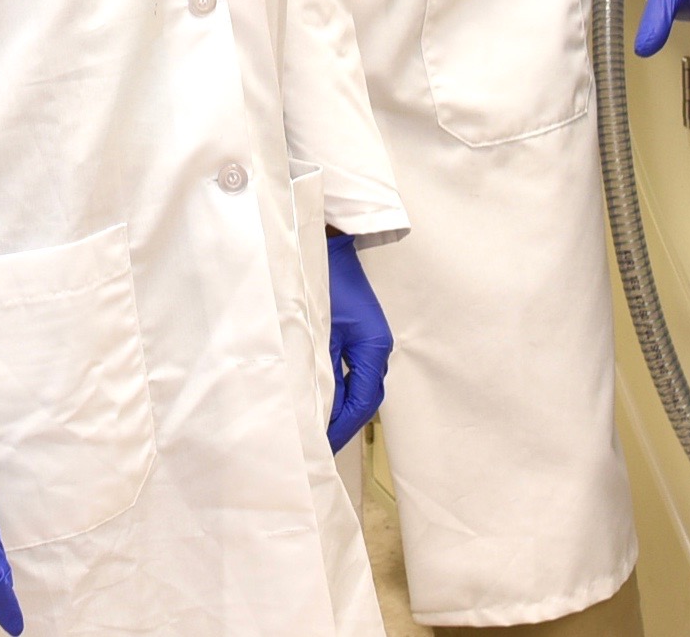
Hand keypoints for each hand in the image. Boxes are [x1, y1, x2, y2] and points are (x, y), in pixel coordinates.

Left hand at [325, 232, 390, 451]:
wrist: (325, 241)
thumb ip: (320, 370)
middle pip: (362, 398)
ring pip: (356, 385)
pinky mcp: (356, 333)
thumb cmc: (320, 280)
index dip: (341, 428)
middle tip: (314, 447)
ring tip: (313, 429)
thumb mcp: (317, 329)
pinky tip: (316, 397)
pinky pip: (349, 370)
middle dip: (340, 424)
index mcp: (373, 348)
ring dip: (337, 407)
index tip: (321, 449)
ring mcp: (368, 341)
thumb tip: (316, 411)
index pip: (362, 402)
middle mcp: (376, 349)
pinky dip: (334, 388)